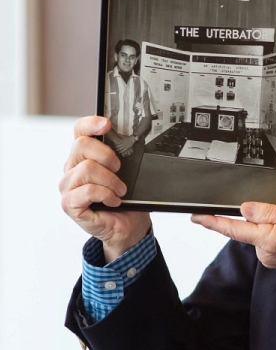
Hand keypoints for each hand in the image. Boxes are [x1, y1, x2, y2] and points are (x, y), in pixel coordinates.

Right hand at [59, 116, 151, 261]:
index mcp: (84, 156)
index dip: (90, 124)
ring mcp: (68, 187)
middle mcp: (72, 169)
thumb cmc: (126, 197)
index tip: (107, 125)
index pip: (79, 131)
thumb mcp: (128, 172)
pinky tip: (114, 200)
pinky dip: (106, 194)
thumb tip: (132, 138)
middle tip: (120, 168)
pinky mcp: (70, 204)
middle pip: (81, 146)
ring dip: (110, 179)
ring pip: (86, 169)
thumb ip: (122, 155)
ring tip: (120, 189)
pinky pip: (88, 191)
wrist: (127, 225)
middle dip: (107, 155)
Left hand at [191, 198, 275, 277]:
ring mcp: (271, 256)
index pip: (232, 228)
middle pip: (253, 225)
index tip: (196, 216)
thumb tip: (245, 208)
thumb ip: (267, 211)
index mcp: (266, 239)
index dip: (212, 221)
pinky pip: (272, 237)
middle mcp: (265, 251)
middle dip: (268, 211)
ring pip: (265, 229)